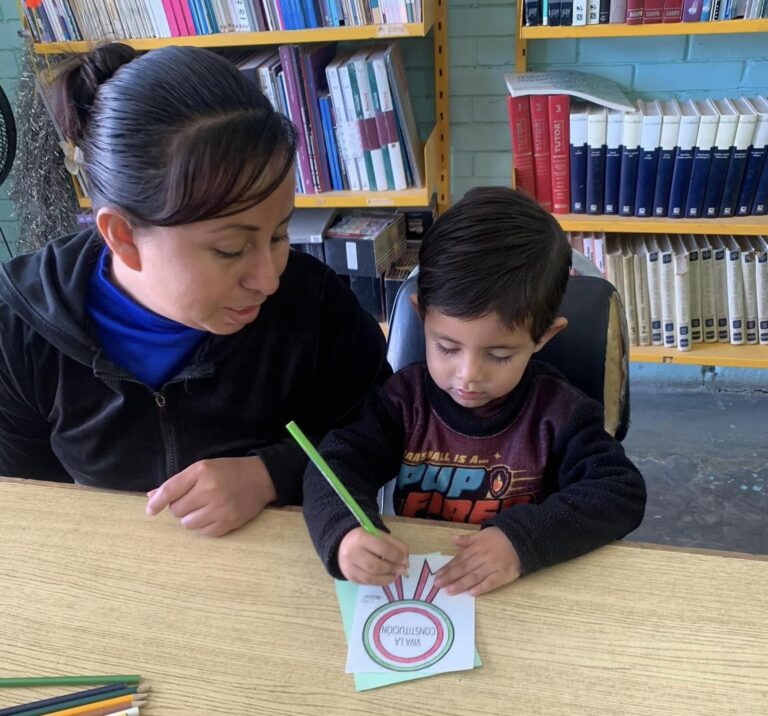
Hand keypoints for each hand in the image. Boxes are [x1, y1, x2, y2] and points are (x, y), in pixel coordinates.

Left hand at [145, 456, 276, 536]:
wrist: (261, 478)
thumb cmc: (229, 471)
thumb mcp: (203, 468)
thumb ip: (178, 482)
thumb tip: (151, 497)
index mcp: (202, 471)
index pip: (170, 490)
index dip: (157, 502)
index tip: (150, 511)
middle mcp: (210, 489)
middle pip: (177, 510)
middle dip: (181, 507)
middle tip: (195, 499)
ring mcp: (220, 508)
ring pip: (188, 524)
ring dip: (192, 518)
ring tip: (205, 508)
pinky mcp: (228, 523)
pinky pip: (203, 532)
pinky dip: (205, 526)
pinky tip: (214, 515)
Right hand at [338, 527, 409, 585]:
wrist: (342, 543)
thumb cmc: (365, 537)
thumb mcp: (379, 535)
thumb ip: (394, 544)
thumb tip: (406, 560)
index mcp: (361, 538)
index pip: (382, 548)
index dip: (396, 556)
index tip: (405, 560)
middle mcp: (352, 553)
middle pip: (376, 566)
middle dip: (393, 569)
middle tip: (403, 570)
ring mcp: (349, 567)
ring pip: (371, 578)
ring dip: (387, 578)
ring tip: (395, 574)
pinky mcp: (350, 577)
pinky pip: (367, 583)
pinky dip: (379, 581)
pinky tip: (386, 577)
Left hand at [434, 527, 521, 596]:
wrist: (521, 539)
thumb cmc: (499, 537)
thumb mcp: (482, 534)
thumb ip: (467, 539)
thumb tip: (453, 539)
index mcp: (476, 548)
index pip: (459, 559)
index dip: (448, 568)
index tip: (437, 575)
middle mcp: (482, 558)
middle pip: (464, 568)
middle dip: (450, 577)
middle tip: (437, 585)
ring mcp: (492, 567)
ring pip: (474, 577)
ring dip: (461, 584)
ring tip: (449, 590)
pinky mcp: (503, 575)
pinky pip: (491, 583)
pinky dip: (481, 588)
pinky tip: (471, 593)